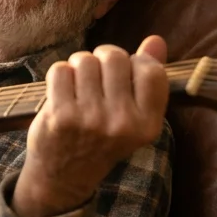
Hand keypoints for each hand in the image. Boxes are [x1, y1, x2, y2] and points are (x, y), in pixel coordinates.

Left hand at [14, 35, 168, 216]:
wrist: (64, 177)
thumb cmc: (102, 139)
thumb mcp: (133, 117)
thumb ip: (148, 78)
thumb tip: (156, 40)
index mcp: (148, 124)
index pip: (151, 70)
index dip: (135, 61)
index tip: (123, 73)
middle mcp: (123, 123)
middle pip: (115, 57)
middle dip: (102, 58)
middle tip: (96, 76)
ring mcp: (91, 120)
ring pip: (85, 60)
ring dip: (79, 65)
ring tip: (78, 84)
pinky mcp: (61, 116)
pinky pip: (60, 70)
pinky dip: (60, 74)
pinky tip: (61, 92)